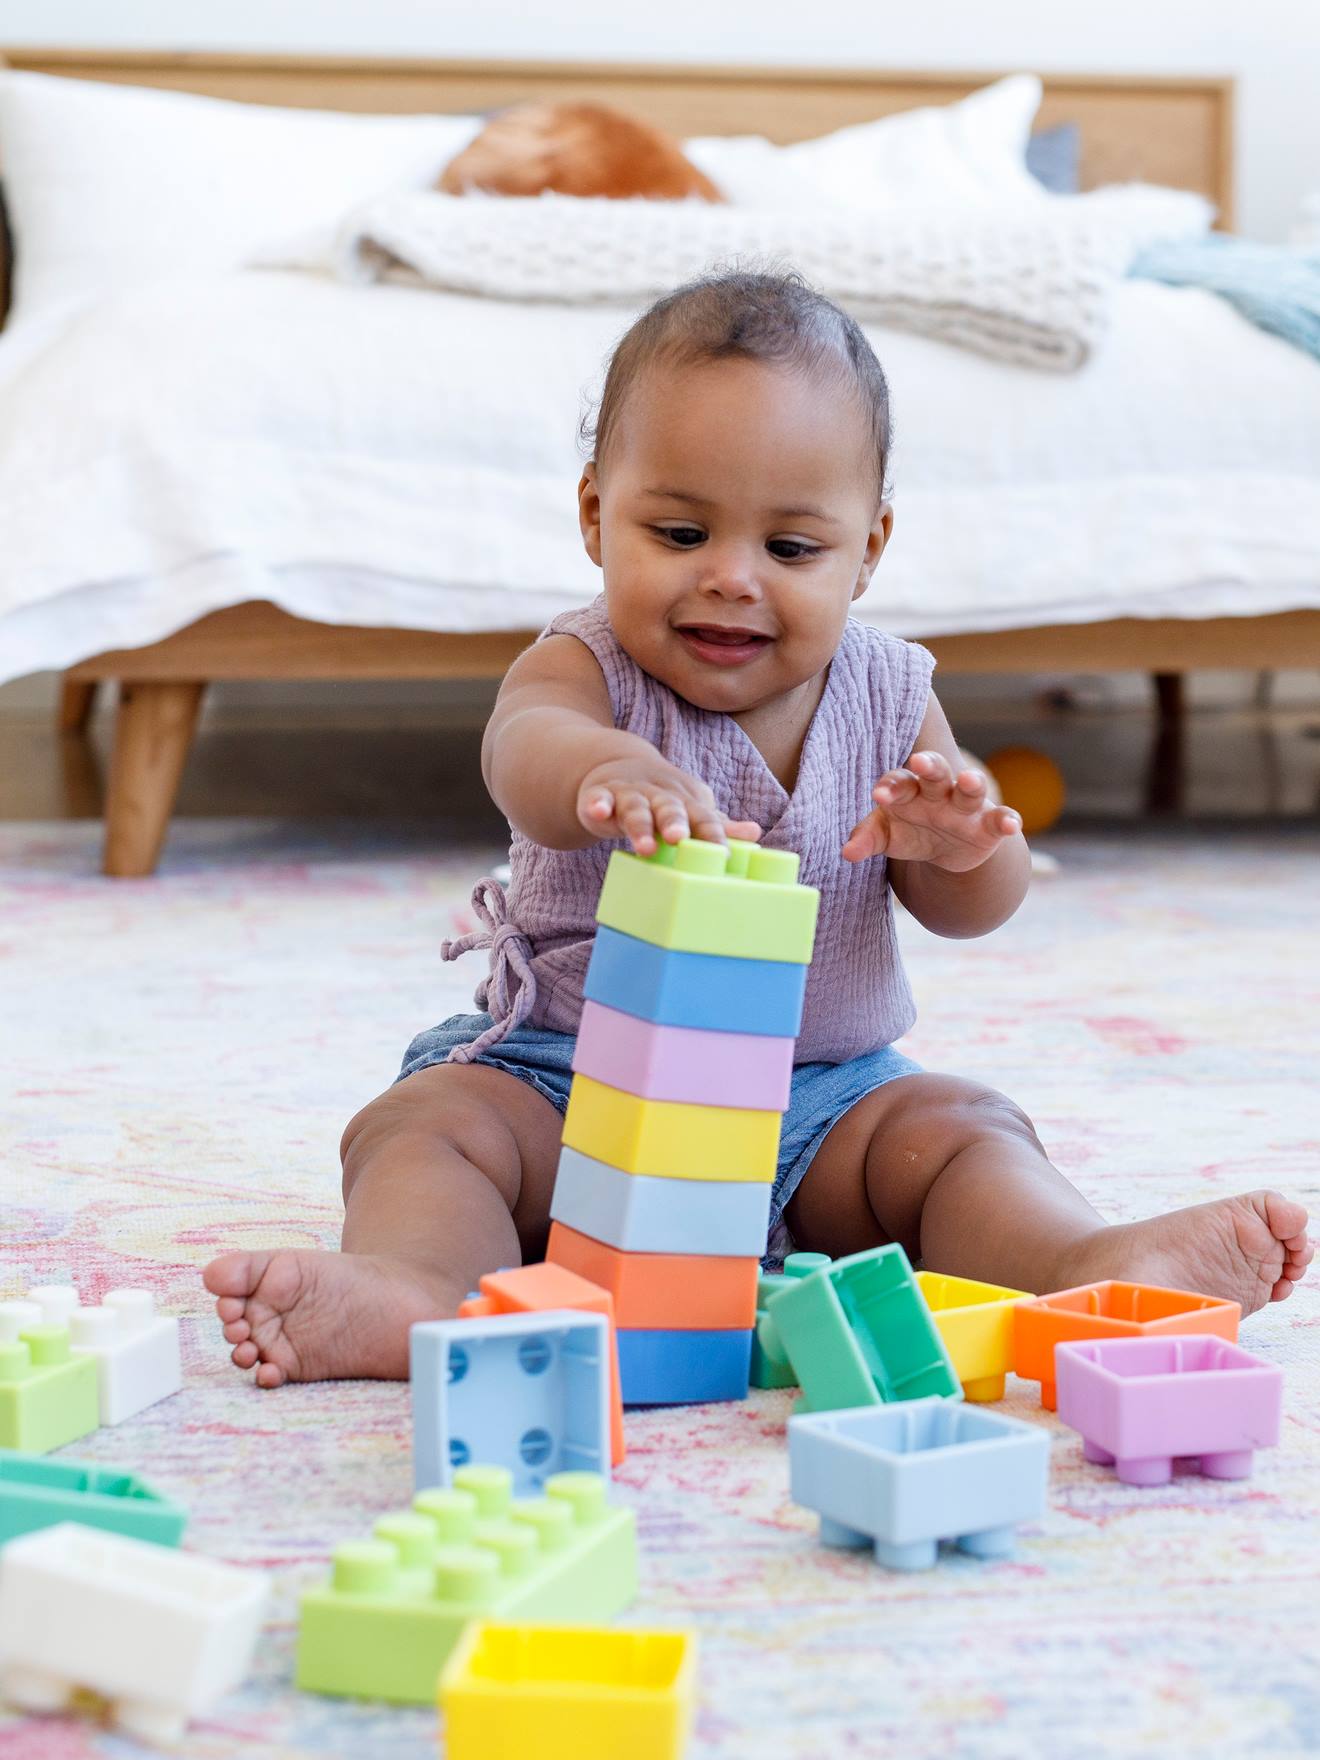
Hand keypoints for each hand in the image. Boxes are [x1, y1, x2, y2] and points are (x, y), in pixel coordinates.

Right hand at [577, 756, 761, 855]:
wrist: (620, 767)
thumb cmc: (663, 799)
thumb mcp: (690, 808)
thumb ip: (717, 824)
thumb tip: (755, 834)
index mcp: (686, 801)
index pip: (703, 818)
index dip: (712, 834)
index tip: (722, 854)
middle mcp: (660, 796)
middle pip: (670, 808)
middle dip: (675, 822)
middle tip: (679, 838)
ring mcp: (629, 794)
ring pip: (635, 808)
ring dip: (640, 825)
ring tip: (644, 846)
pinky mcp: (600, 795)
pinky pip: (598, 799)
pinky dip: (597, 804)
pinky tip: (596, 811)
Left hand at [842, 750, 1020, 870]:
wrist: (946, 850)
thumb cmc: (910, 832)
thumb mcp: (887, 835)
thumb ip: (868, 838)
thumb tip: (847, 852)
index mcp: (909, 790)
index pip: (898, 782)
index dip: (890, 787)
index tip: (879, 795)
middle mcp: (939, 792)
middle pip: (935, 772)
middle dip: (929, 765)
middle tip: (920, 761)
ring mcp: (966, 806)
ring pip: (970, 789)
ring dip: (971, 783)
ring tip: (968, 780)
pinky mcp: (989, 825)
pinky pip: (1000, 818)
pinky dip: (1007, 820)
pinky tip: (1011, 824)